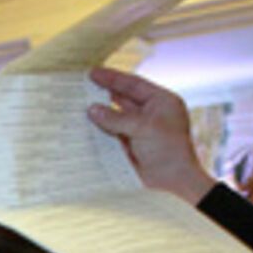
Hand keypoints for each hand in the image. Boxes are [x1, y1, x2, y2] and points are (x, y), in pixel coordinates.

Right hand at [86, 67, 215, 204]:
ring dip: (100, 112)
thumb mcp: (144, 128)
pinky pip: (112, 133)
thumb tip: (92, 109)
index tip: (93, 73)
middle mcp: (150, 113)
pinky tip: (86, 125)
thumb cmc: (168, 149)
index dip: (113, 78)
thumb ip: (116, 117)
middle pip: (123, 98)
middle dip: (104, 93)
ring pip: (115, 116)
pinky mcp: (131, 145)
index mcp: (161, 101)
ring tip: (79, 104)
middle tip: (82, 86)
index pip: (134, 85)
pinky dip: (100, 130)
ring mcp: (139, 129)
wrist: (174, 180)